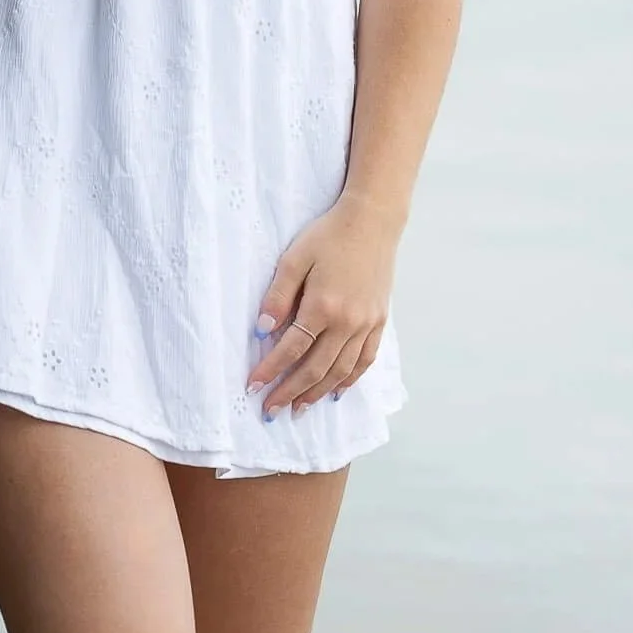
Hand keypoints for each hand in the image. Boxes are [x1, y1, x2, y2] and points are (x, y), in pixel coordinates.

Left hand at [247, 189, 402, 416]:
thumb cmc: (329, 235)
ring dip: (317, 393)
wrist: (372, 221)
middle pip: (315, 368)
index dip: (270, 371)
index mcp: (323, 306)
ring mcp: (366, 324)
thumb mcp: (294, 258)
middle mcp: (347, 322)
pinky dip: (349, 379)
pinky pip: (364, 360)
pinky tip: (336, 390)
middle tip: (271, 411)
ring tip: (299, 408)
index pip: (291, 349)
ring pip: (340, 371)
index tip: (253, 388)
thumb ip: (278, 296)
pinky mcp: (379, 321)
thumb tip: (262, 331)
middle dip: (290, 392)